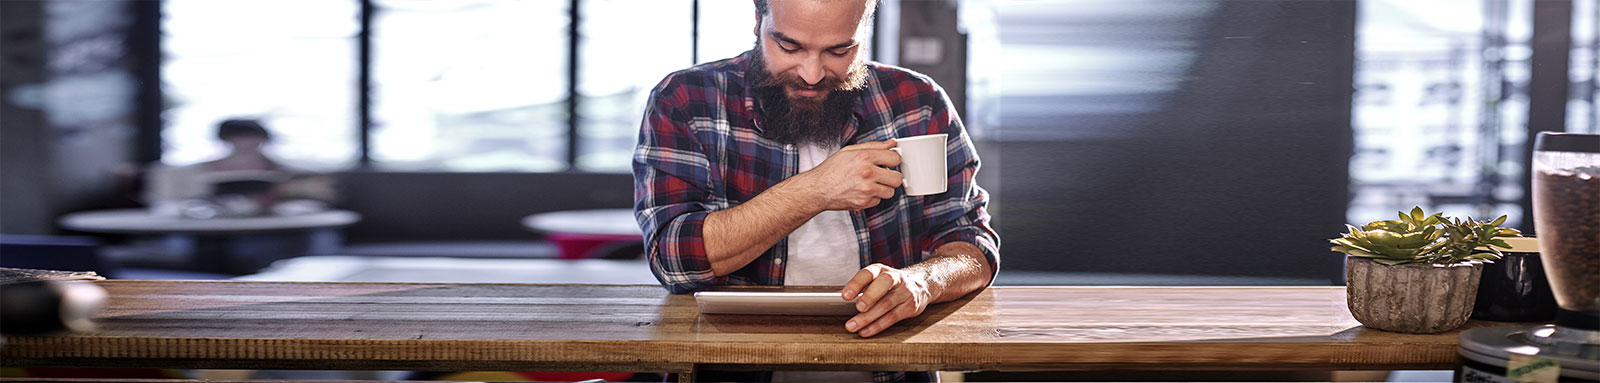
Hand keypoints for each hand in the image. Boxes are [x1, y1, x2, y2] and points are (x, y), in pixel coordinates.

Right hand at [782, 140, 901, 211]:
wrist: (818, 189)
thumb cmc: (831, 170)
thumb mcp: (850, 151)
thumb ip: (873, 146)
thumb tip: (891, 143)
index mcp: (865, 157)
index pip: (895, 158)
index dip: (892, 159)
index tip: (888, 161)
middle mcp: (867, 173)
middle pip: (897, 178)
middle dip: (892, 176)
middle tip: (883, 175)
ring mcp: (866, 190)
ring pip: (890, 192)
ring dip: (883, 188)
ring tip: (871, 184)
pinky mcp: (864, 202)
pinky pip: (879, 201)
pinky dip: (873, 197)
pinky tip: (863, 191)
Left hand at [839, 263, 932, 337]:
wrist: (920, 285)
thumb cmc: (890, 285)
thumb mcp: (876, 280)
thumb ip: (859, 288)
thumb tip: (836, 298)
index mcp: (881, 270)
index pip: (868, 273)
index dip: (856, 283)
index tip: (845, 296)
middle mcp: (895, 278)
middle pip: (884, 283)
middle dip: (869, 296)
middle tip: (857, 308)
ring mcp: (905, 292)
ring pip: (887, 304)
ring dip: (868, 317)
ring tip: (853, 326)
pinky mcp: (910, 306)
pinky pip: (893, 317)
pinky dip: (877, 326)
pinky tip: (866, 331)